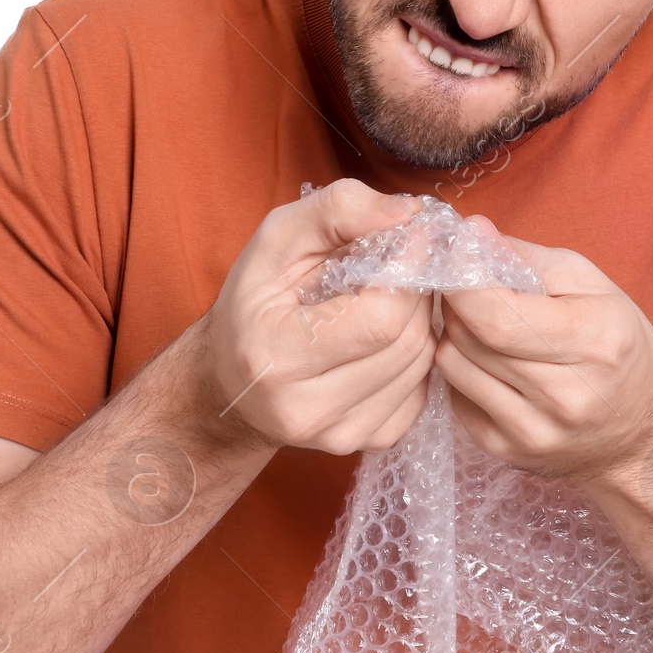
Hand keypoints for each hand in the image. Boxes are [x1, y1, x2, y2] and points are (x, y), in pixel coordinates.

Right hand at [200, 179, 438, 454]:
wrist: (231, 381)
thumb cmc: (254, 302)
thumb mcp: (277, 238)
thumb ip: (339, 210)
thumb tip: (410, 213)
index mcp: (276, 356)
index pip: (381, 317)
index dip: (409, 269)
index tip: (412, 235)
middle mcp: (308, 409)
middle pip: (408, 341)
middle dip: (417, 291)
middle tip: (405, 261)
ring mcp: (340, 435)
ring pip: (421, 364)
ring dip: (421, 320)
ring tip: (392, 295)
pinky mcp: (367, 442)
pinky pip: (421, 389)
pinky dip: (416, 353)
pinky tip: (388, 335)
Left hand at [434, 220, 652, 483]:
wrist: (643, 431)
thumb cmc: (616, 344)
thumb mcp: (591, 284)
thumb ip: (528, 256)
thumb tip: (472, 233)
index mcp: (593, 342)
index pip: (498, 317)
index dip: (462, 285)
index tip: (455, 261)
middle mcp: (565, 396)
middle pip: (469, 339)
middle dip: (457, 304)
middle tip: (468, 289)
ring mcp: (534, 432)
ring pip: (453, 367)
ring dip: (455, 337)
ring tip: (483, 326)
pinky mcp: (508, 451)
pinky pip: (455, 397)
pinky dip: (462, 372)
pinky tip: (489, 363)